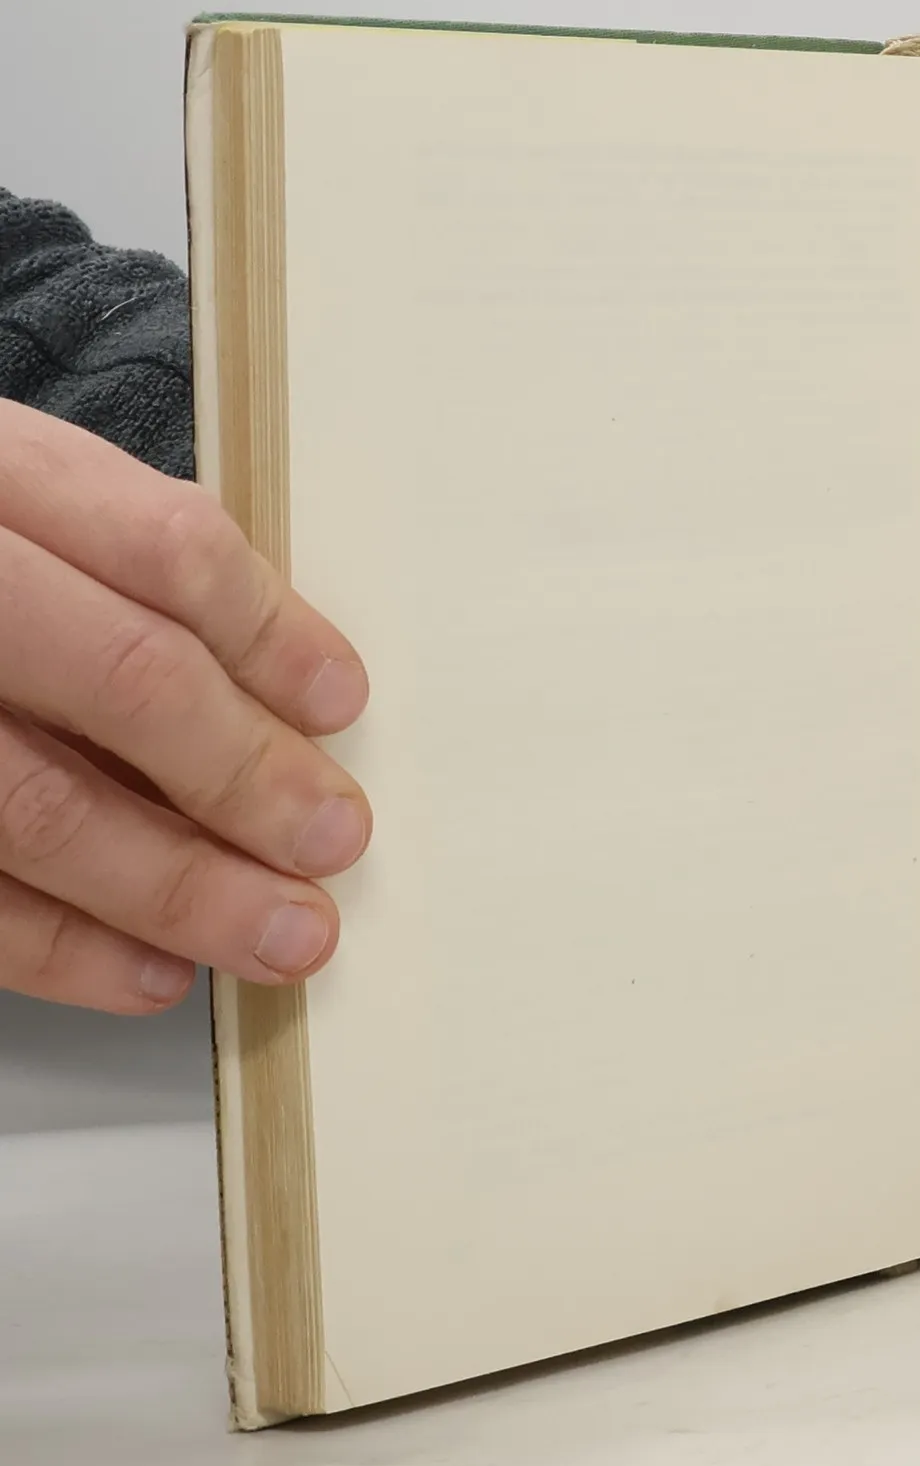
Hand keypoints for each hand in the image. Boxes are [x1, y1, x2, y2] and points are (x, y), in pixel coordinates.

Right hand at [0, 398, 369, 1012]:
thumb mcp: (8, 494)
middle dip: (250, 776)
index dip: (271, 635)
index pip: (165, 548)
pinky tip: (151, 971)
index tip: (340, 704)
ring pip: (40, 806)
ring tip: (282, 934)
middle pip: (128, 678)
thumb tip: (281, 685)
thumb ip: (117, 563)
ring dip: (180, 886)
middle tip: (333, 842)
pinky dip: (60, 947)